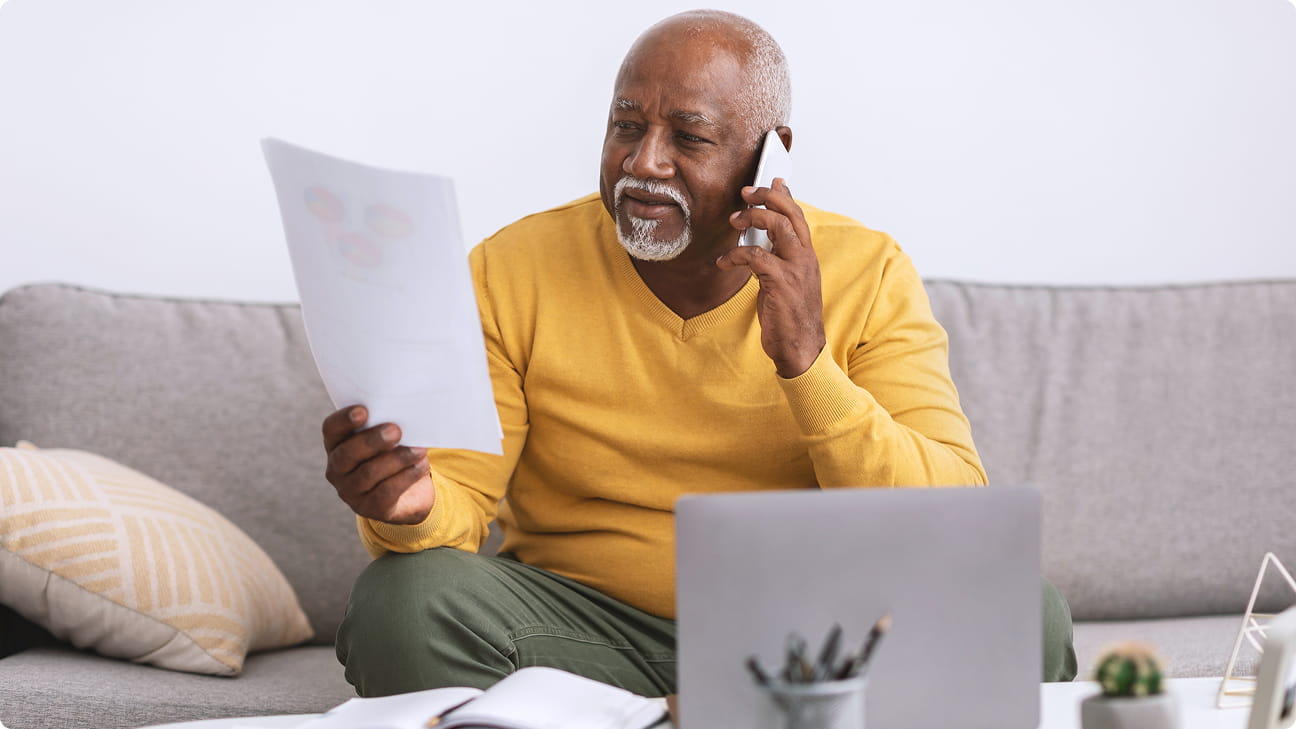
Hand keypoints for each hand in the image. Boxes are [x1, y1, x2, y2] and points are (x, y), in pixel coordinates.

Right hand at [321, 405, 434, 524]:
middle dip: (372, 441)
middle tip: (395, 430)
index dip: (344, 419)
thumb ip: (388, 424)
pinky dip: (406, 476)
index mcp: (337, 444)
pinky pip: (386, 491)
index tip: (363, 410)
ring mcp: (350, 491)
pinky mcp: (370, 508)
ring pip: (369, 473)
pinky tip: (421, 465)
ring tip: (419, 449)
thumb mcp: (389, 437)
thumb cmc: (396, 453)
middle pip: (348, 453)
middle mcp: (337, 469)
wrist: (411, 492)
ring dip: (397, 459)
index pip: (331, 429)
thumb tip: (405, 412)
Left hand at [716, 179, 825, 377]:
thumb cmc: (790, 315)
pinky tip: (724, 261)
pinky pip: (757, 257)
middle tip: (746, 192)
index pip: (799, 216)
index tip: (771, 180)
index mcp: (807, 256)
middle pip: (791, 214)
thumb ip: (779, 257)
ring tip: (735, 221)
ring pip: (780, 227)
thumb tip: (761, 239)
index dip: (785, 195)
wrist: (801, 348)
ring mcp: (796, 270)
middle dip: (768, 197)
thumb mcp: (786, 281)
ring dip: (754, 218)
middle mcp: (805, 258)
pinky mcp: (781, 283)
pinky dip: (736, 255)